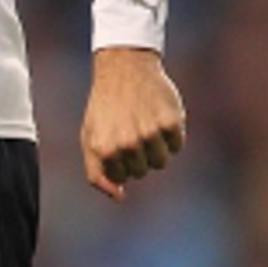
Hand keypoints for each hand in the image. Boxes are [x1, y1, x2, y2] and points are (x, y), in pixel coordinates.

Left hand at [80, 47, 185, 201]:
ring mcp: (150, 134)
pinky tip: (158, 115)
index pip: (122, 177)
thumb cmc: (105, 107)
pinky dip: (171, 135)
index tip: (117, 140)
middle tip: (130, 128)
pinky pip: (177, 145)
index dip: (121, 160)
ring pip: (162, 162)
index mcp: (105, 150)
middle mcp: (127, 144)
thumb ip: (97, 173)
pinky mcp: (170, 123)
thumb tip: (119, 197)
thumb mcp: (90, 138)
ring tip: (144, 124)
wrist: (124, 69)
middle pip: (143, 171)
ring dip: (156, 147)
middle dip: (137, 155)